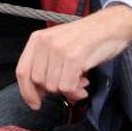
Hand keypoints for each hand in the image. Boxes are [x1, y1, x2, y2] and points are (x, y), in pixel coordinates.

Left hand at [15, 4, 131, 108]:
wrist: (109, 26)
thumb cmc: (85, 38)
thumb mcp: (58, 46)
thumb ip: (45, 66)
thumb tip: (39, 94)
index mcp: (36, 39)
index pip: (22, 71)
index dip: (27, 91)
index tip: (35, 103)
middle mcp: (44, 43)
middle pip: (38, 81)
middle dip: (54, 91)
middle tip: (69, 88)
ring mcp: (58, 49)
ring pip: (53, 86)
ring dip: (68, 91)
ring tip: (80, 82)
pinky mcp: (73, 57)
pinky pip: (67, 86)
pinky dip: (75, 90)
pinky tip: (84, 83)